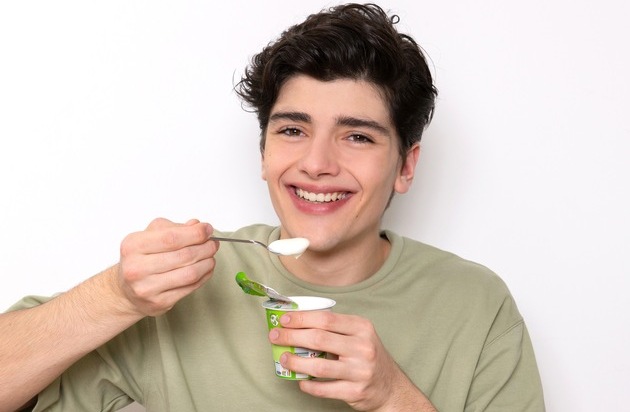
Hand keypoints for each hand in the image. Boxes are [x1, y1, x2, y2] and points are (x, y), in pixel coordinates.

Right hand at [116, 217, 217, 316]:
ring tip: (210, 256)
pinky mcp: (159, 303)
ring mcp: (147, 288)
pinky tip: (205, 269)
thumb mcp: (150, 236)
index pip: (172, 237)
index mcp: (133, 246)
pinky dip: (203, 277)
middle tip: (213, 244)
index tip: (207, 229)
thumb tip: (197, 225)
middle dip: (205, 248)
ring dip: (207, 263)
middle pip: (184, 256)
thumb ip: (174, 228)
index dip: (195, 233)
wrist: (126, 291)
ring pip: (190, 274)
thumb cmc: (140, 260)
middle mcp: (137, 268)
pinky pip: (190, 288)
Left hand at [268, 311, 435, 410]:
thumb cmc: (368, 356)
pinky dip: (308, 385)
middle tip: (275, 336)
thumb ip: (336, 329)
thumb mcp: (360, 335)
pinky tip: (300, 381)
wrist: (390, 386)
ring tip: (283, 357)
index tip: (284, 319)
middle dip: (292, 336)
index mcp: (362, 328)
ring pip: (319, 365)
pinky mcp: (355, 391)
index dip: (301, 318)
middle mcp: (362, 347)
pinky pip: (324, 388)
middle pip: (319, 338)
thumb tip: (298, 322)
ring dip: (295, 361)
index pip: (326, 319)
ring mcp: (359, 370)